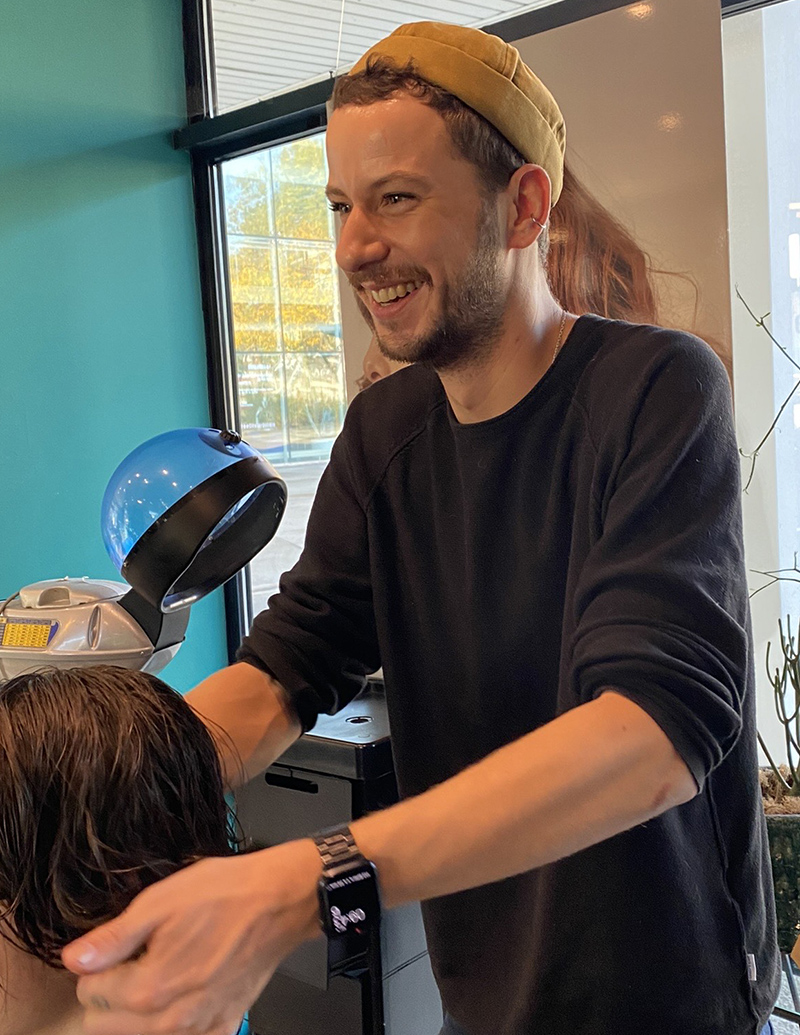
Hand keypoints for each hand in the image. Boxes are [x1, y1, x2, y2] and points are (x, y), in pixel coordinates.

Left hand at [61, 840, 321, 1034]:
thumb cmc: (227, 893)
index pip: (88, 993)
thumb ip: (113, 938)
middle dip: (112, 992)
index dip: (99, 963)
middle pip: (105, 1026)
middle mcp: (173, 1020)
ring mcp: (200, 1029)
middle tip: (139, 956)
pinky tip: (185, 990)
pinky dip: (173, 1021)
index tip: (121, 945)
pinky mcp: (223, 1027)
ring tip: (165, 968)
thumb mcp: (160, 901)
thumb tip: (74, 960)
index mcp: (150, 987)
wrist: (282, 900)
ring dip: (139, 1010)